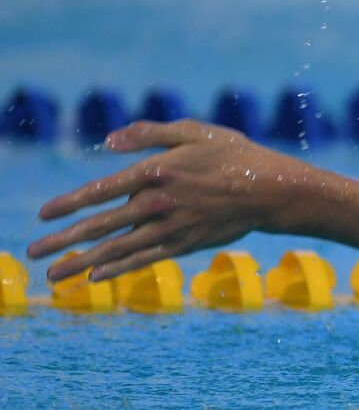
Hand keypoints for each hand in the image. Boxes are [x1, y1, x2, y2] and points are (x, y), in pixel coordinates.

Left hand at [28, 121, 312, 282]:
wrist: (273, 192)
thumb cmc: (235, 156)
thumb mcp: (194, 131)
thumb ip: (150, 134)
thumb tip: (109, 142)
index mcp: (156, 172)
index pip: (102, 190)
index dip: (69, 204)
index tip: (44, 215)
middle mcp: (159, 204)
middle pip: (103, 225)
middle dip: (65, 241)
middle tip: (34, 253)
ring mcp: (172, 228)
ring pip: (119, 249)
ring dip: (83, 263)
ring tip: (55, 276)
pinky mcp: (186, 244)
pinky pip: (146, 259)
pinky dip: (120, 269)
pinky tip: (97, 278)